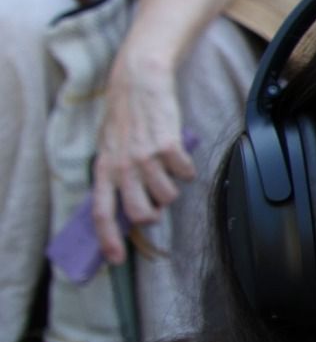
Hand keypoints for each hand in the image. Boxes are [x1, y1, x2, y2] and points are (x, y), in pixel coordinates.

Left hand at [92, 61, 194, 263]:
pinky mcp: (168, 146)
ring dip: (172, 190)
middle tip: (157, 207)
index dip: (109, 239)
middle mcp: (122, 166)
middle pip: (140, 212)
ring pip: (167, 196)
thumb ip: (113, 173)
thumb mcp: (108, 146)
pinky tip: (180, 159)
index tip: (117, 259)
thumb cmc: (124, 114)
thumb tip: (124, 202)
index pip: (101, 212)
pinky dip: (187, 170)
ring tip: (168, 173)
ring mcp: (146, 157)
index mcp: (104, 168)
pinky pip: (185, 174)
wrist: (138, 82)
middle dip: (153, 215)